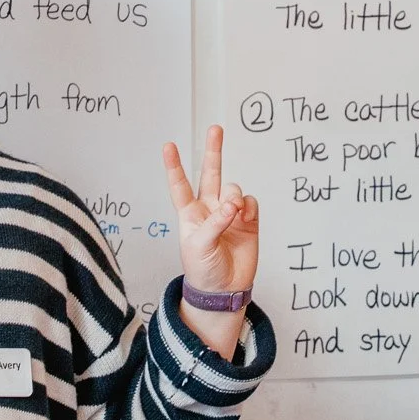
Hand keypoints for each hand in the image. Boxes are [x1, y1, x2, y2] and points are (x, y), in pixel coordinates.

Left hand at [163, 126, 258, 355]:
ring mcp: (229, 213)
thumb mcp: (199, 247)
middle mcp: (209, 209)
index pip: (180, 186)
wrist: (224, 291)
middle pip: (211, 173)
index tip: (168, 145)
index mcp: (189, 214)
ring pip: (234, 189)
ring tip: (233, 213)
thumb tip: (233, 205)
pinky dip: (248, 208)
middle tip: (216, 129)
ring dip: (234, 197)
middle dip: (213, 150)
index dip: (174, 166)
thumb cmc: (203, 270)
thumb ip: (214, 223)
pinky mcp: (248, 221)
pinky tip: (244, 218)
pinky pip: (250, 203)